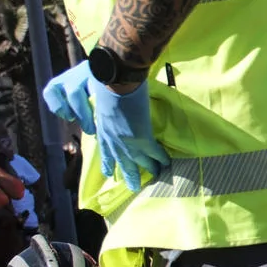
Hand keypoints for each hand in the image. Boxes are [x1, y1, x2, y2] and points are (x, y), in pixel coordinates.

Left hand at [50, 63, 170, 190]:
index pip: (106, 152)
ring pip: (139, 163)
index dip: (109, 163)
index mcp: (103, 131)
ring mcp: (128, 143)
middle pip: (121, 164)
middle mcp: (113, 141)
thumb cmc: (104, 84)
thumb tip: (107, 109)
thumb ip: (104, 111)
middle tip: (133, 187)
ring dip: (148, 172)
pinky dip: (161, 160)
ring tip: (154, 179)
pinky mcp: (143, 139)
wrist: (116, 80)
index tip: (109, 173)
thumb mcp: (99, 102)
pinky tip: (167, 164)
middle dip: (128, 176)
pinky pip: (155, 154)